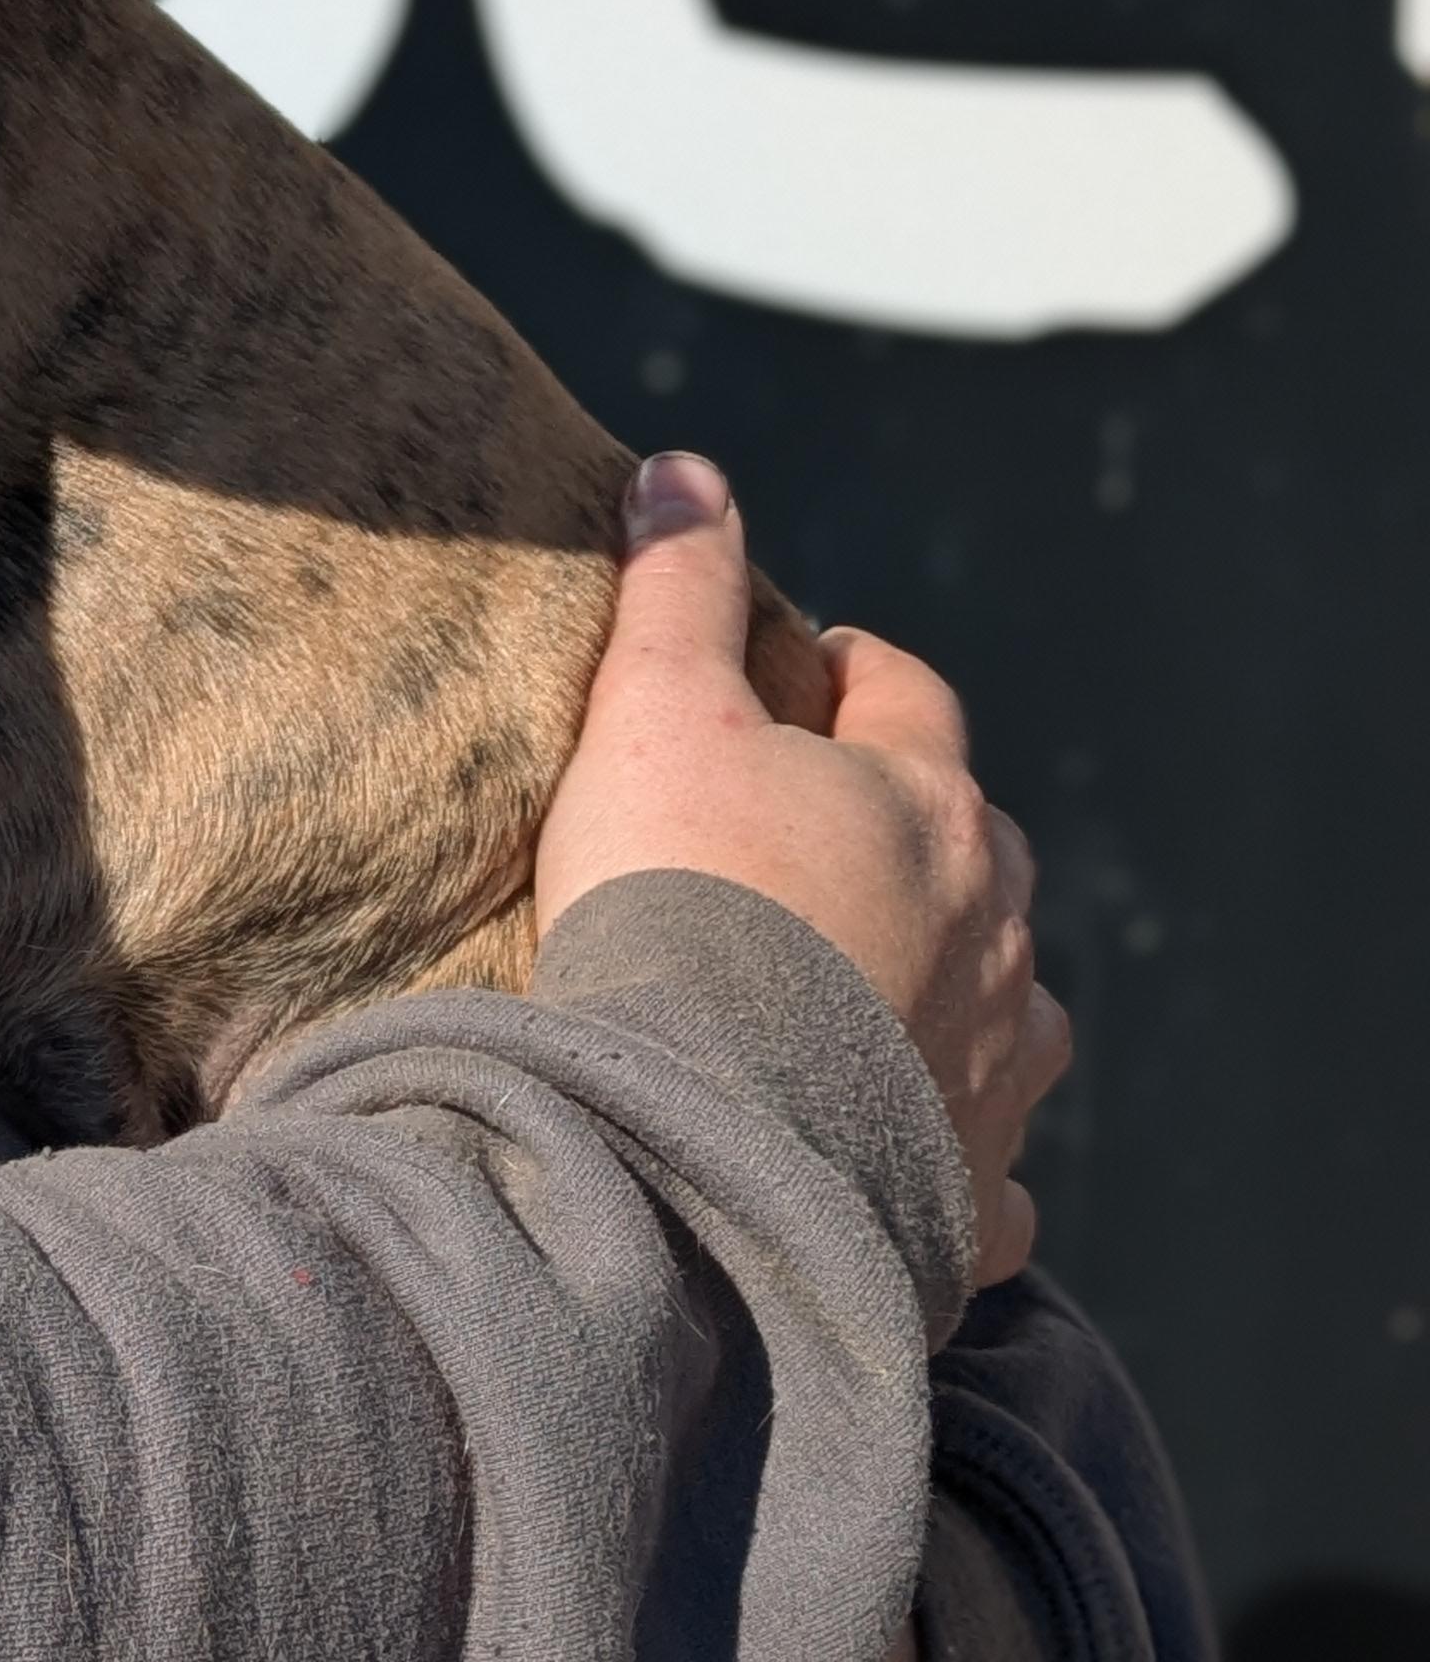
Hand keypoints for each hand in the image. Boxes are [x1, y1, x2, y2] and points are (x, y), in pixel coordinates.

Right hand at [536, 453, 1068, 1284]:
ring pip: (1010, 1004)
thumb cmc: (677, 913)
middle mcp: (991, 927)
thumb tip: (682, 471)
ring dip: (959, 992)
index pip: (909, 699)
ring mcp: (995, 1062)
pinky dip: (961, 1155)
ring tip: (875, 1005)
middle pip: (978, 848)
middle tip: (828, 845)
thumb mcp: (652, 718)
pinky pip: (994, 1171)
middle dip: (918, 836)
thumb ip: (674, 593)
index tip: (818, 675)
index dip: (858, 676)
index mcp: (927, 803)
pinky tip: (909, 1159)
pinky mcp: (974, 1190)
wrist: (705, 1141)